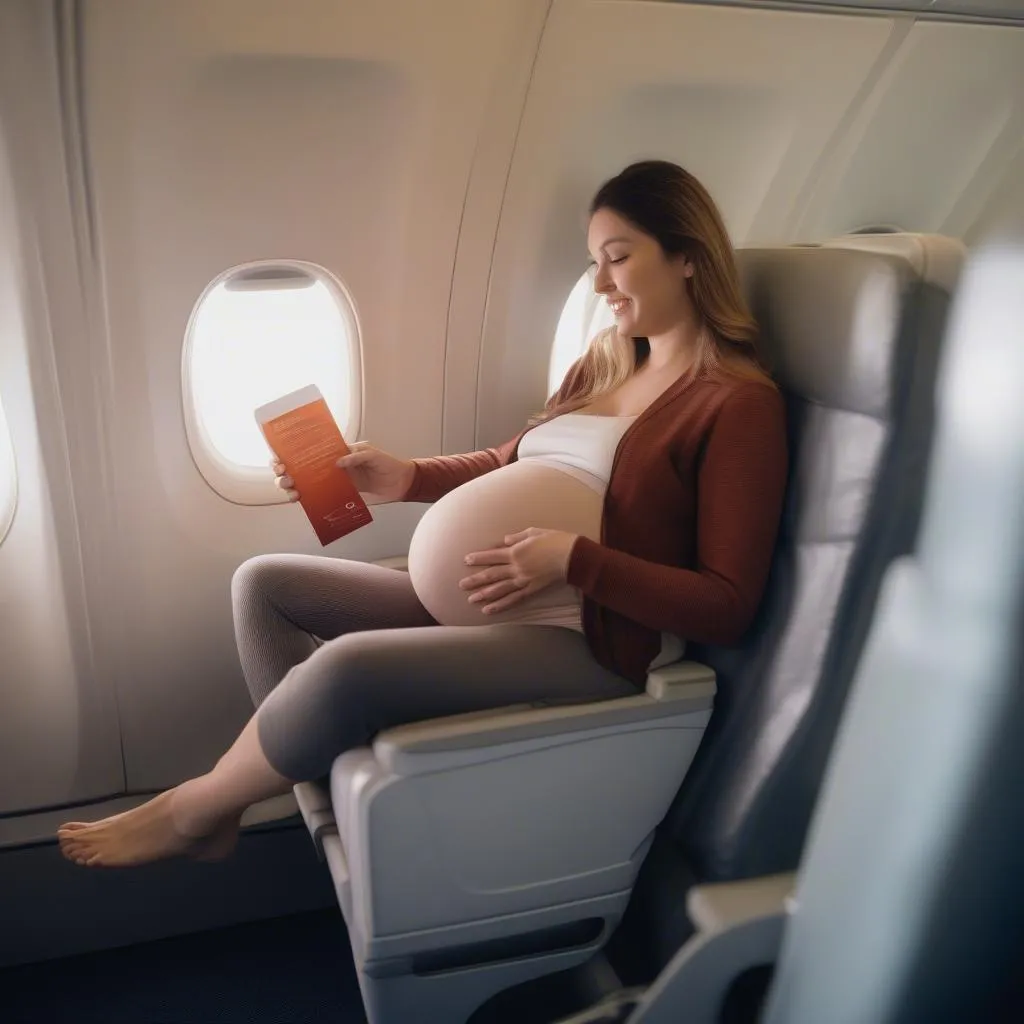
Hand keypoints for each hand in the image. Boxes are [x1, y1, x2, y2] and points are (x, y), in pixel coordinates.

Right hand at [270, 443, 414, 504]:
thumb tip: (338, 462)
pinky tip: (301, 500)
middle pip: (300, 468)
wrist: (401, 484)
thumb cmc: (387, 464)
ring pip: (306, 484)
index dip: (290, 453)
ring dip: (292, 487)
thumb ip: (356, 456)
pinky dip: (307, 499)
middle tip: (284, 476)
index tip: (281, 457)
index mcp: (335, 452)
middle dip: (286, 471)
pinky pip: (319, 497)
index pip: (308, 449)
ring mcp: (334, 481)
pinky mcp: (340, 495)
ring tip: (291, 491)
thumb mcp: (372, 454)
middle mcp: (330, 466)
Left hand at [459, 528, 578, 614]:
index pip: (492, 556)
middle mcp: (516, 568)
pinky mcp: (531, 590)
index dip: (478, 558)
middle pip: (491, 575)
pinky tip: (489, 610)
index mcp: (515, 552)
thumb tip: (504, 540)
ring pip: (499, 589)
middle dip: (475, 580)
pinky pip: (513, 599)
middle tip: (461, 585)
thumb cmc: (554, 540)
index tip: (466, 561)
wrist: (572, 556)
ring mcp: (523, 581)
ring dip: (484, 595)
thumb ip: (517, 537)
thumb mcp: (534, 532)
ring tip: (471, 600)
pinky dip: (500, 605)